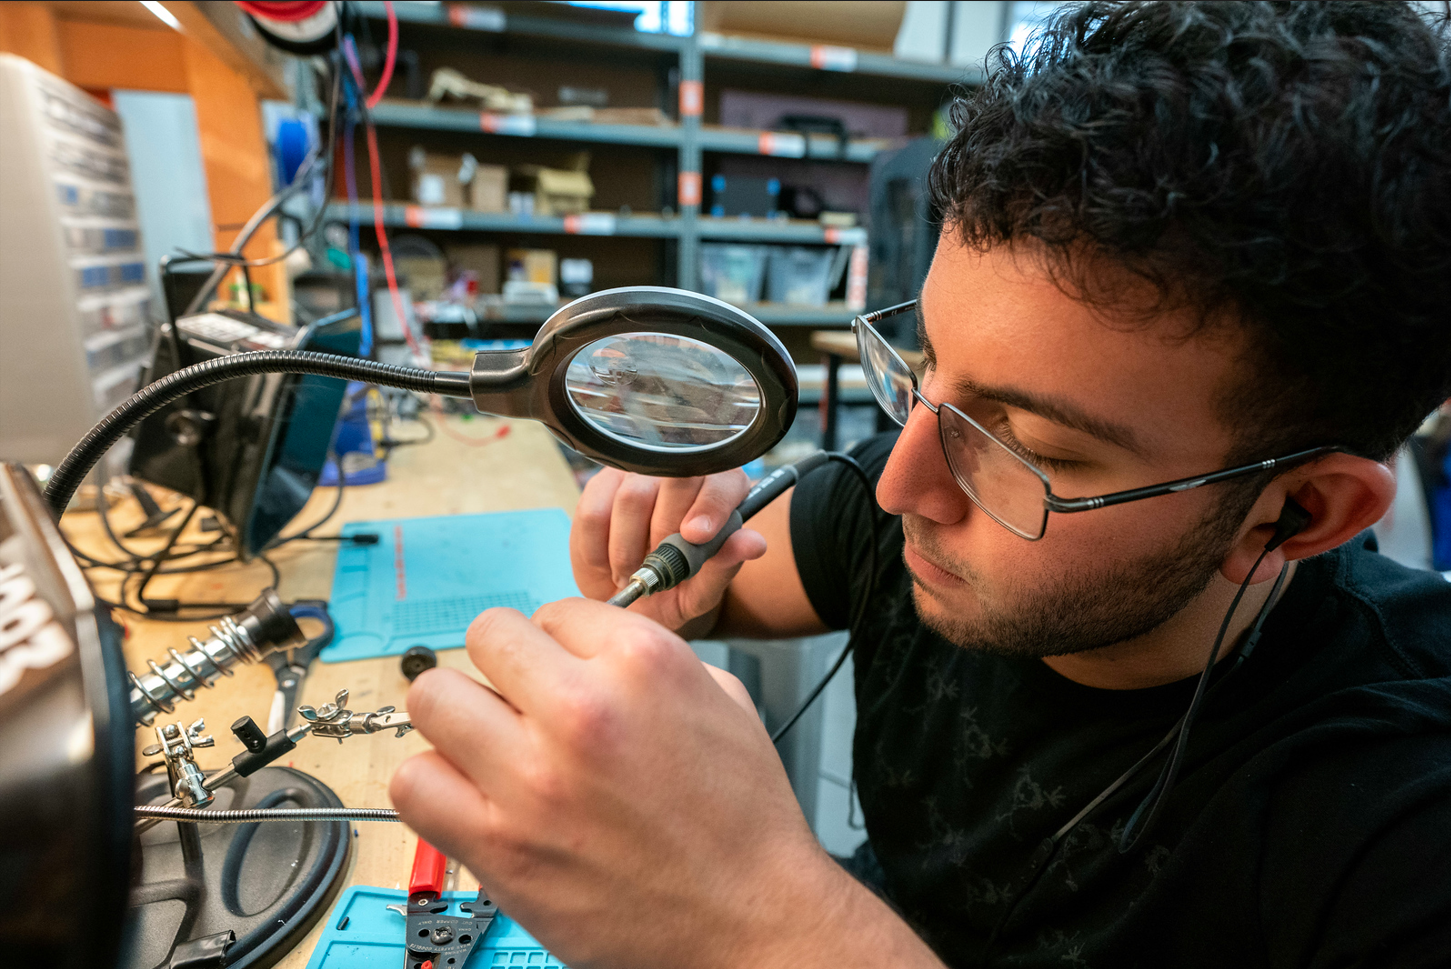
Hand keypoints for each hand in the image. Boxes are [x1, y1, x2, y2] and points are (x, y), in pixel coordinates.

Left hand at [389, 599, 849, 968]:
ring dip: (460, 720)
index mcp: (642, 663)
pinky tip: (474, 797)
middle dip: (505, 669)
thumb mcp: (722, 701)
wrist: (752, 920)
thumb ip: (647, 660)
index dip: (560, 647)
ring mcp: (532, 779)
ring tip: (491, 749)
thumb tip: (585, 647)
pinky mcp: (498, 846)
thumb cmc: (743, 822)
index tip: (569, 677)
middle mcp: (583, 709)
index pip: (552, 612)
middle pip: (486, 637)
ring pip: (433, 699)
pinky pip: (414, 783)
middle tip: (524, 707)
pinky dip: (434, 785)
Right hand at [569, 469, 767, 631]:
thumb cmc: (677, 588)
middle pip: (674, 481)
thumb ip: (727, 564)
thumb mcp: (705, 588)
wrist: (633, 599)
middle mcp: (680, 471)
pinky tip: (610, 564)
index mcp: (721, 488)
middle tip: (659, 566)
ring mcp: (637, 475)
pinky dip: (600, 551)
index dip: (709, 506)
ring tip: (635, 571)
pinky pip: (594, 514)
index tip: (696, 536)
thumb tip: (754, 544)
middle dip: (665, 532)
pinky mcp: (600, 486)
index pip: (720, 481)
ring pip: (632, 498)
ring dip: (629, 549)